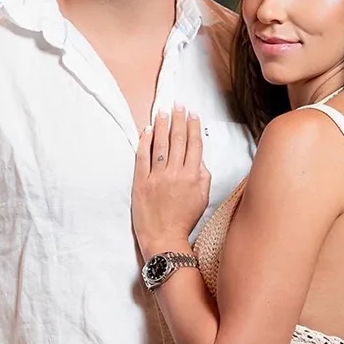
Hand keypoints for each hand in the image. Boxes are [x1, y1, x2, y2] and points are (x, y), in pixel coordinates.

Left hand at [132, 106, 210, 257]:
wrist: (164, 238)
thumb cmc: (184, 220)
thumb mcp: (203, 198)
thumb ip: (203, 176)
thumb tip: (199, 159)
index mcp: (193, 176)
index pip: (194, 145)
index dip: (193, 127)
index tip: (192, 114)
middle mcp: (176, 173)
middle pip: (178, 140)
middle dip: (179, 119)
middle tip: (178, 105)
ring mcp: (157, 177)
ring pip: (161, 144)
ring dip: (163, 125)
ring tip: (163, 111)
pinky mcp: (141, 181)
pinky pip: (142, 156)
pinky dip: (145, 141)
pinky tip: (148, 130)